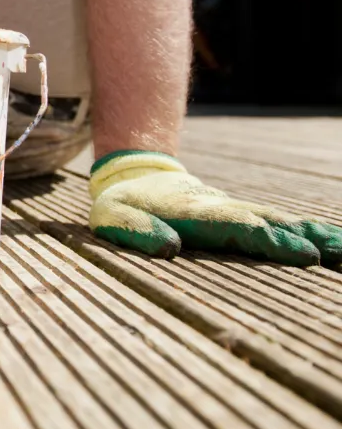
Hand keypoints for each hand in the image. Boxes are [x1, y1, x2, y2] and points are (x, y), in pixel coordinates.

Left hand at [89, 151, 341, 265]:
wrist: (133, 175)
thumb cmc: (119, 205)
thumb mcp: (110, 218)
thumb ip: (134, 231)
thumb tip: (169, 248)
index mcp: (190, 214)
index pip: (236, 228)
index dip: (269, 240)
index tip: (303, 254)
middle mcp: (220, 208)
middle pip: (268, 222)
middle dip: (304, 238)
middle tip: (339, 253)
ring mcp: (233, 209)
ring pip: (277, 220)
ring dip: (312, 234)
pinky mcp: (240, 214)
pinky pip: (277, 223)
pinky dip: (305, 231)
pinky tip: (332, 244)